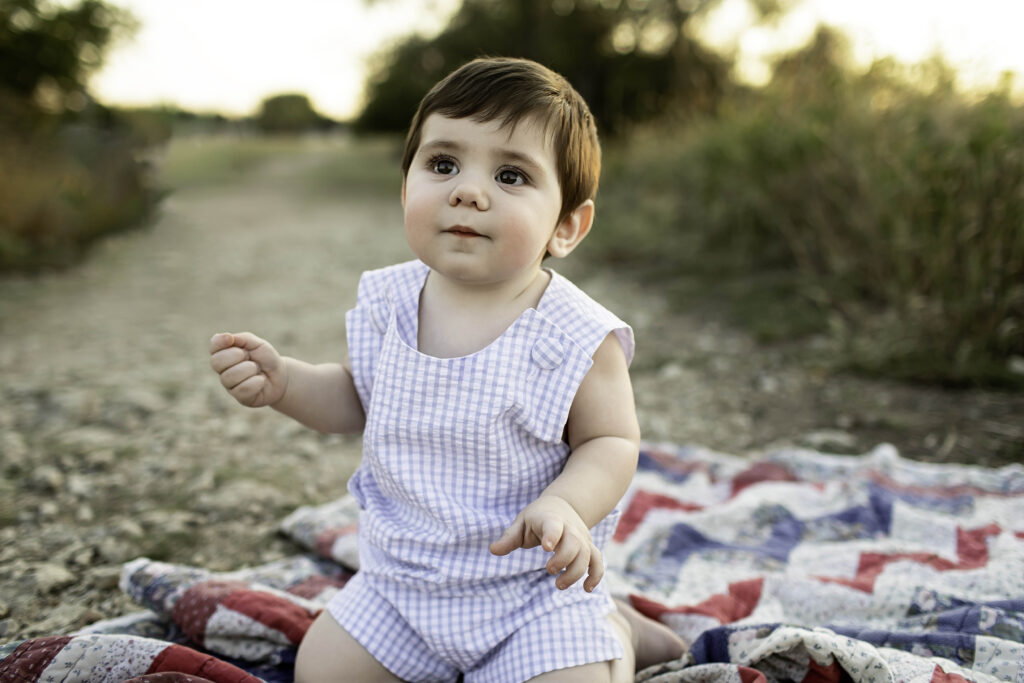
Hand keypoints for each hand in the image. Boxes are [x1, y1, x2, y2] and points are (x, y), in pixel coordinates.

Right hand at [209, 332, 287, 407]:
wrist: (280, 376)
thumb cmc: (266, 358)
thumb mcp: (257, 344)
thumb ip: (242, 339)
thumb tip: (226, 337)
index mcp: (225, 353)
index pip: (214, 347)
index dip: (219, 342)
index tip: (229, 339)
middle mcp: (223, 370)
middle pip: (216, 362)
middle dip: (236, 356)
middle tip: (249, 357)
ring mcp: (230, 385)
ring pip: (230, 376)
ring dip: (249, 369)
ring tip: (257, 369)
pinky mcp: (239, 397)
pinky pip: (242, 389)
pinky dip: (256, 382)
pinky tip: (261, 380)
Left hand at [489, 495, 603, 591]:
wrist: (563, 505)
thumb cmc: (537, 517)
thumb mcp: (521, 522)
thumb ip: (509, 537)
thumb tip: (493, 550)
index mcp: (551, 519)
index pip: (554, 526)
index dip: (552, 535)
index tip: (546, 547)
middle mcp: (570, 529)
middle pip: (575, 544)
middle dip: (564, 560)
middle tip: (549, 570)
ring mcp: (582, 538)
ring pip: (587, 555)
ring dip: (576, 572)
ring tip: (559, 585)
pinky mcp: (589, 547)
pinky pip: (598, 562)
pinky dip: (595, 575)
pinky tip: (586, 588)